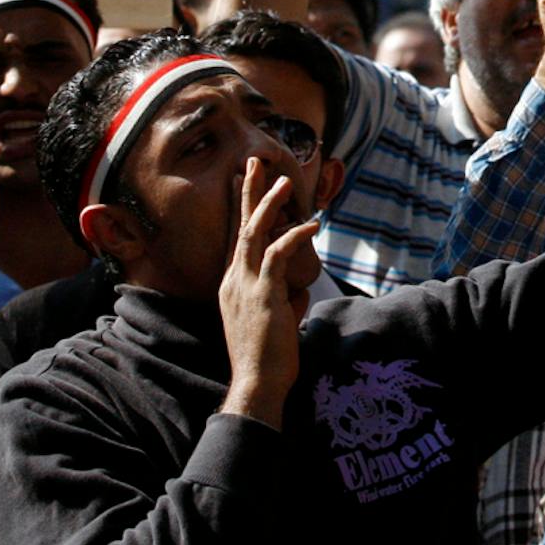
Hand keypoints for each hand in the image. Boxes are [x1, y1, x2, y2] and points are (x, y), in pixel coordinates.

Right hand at [218, 157, 322, 429]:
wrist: (257, 382)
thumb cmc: (267, 358)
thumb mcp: (274, 322)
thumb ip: (282, 302)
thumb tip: (296, 295)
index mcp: (232, 285)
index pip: (235, 239)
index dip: (240, 210)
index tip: (244, 183)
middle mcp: (233, 280)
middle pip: (239, 227)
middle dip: (246, 193)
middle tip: (252, 163)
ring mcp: (244, 285)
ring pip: (253, 233)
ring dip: (268, 204)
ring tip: (282, 181)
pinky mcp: (263, 293)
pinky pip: (278, 254)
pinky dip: (294, 236)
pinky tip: (311, 224)